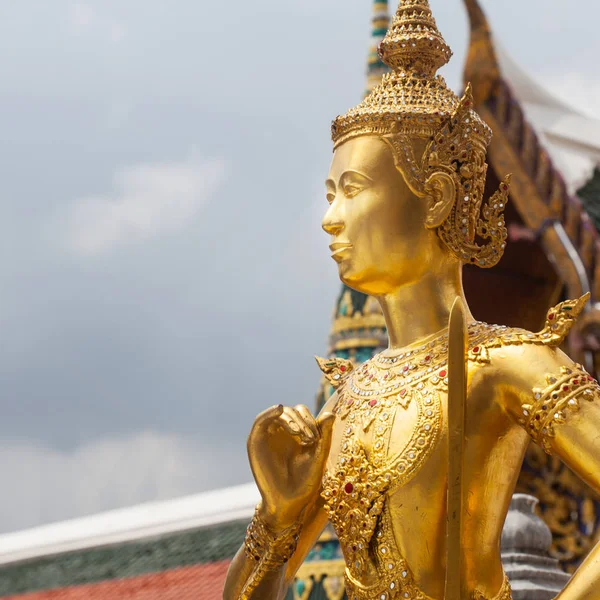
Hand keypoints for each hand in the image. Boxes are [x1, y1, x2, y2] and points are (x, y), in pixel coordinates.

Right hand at [247, 404, 334, 530]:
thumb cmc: (305, 481)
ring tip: (299, 432)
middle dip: (302, 421)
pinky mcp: (256, 440)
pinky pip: (260, 420)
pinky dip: (269, 412)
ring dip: (290, 419)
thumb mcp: (318, 455)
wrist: (289, 502)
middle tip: (310, 438)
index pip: (302, 414)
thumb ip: (324, 434)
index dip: (310, 420)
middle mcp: (283, 432)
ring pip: (279, 413)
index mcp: (298, 433)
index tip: (317, 438)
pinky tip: (279, 409)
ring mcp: (269, 435)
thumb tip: (330, 413)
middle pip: (292, 412)